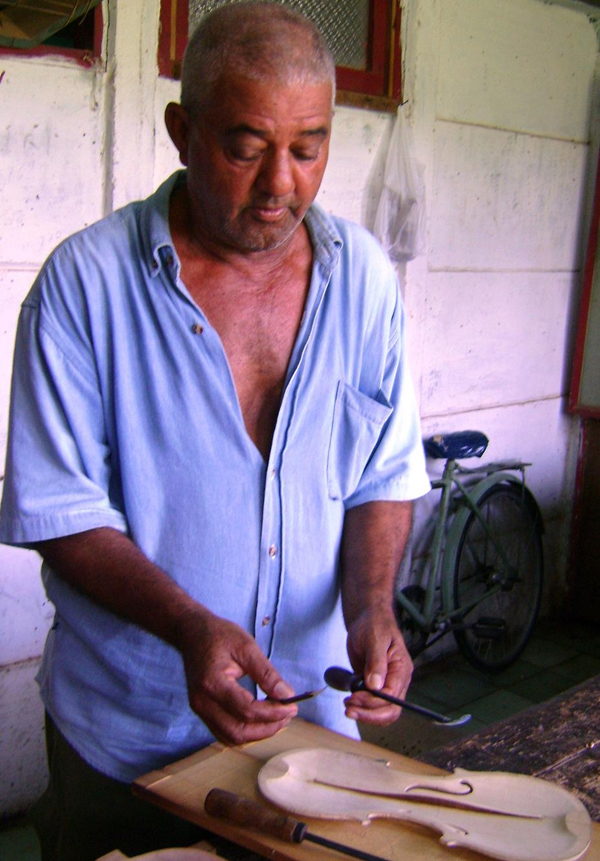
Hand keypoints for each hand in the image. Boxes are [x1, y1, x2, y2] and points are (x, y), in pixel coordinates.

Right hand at [176, 606, 297, 744]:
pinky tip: (261, 720)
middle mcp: (202, 702)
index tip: (292, 706)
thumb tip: (286, 695)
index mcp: (213, 683)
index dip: (272, 713)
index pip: (246, 710)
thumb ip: (266, 673)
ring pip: (231, 737)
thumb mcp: (247, 647)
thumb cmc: (219, 636)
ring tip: (278, 718)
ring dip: (257, 733)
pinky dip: (245, 731)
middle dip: (267, 728)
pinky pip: (225, 732)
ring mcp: (199, 709)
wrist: (192, 634)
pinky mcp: (202, 711)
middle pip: (238, 732)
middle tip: (288, 714)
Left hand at [344, 604, 412, 725]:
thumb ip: (376, 662)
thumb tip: (375, 686)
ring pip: (382, 711)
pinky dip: (362, 707)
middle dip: (369, 714)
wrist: (367, 619)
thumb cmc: (374, 624)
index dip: (373, 702)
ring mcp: (387, 684)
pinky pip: (373, 705)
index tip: (355, 697)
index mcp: (401, 669)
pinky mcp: (376, 685)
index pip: (392, 697)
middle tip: (349, 709)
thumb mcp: (375, 639)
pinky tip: (350, 700)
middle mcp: (397, 680)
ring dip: (365, 713)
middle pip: (390, 710)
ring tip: (347, 706)